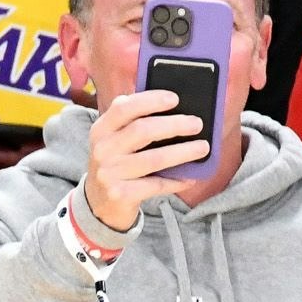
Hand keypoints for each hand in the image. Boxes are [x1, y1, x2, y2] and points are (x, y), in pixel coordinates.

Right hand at [81, 87, 205, 233]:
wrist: (98, 203)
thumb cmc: (116, 163)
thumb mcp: (115, 140)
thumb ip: (132, 120)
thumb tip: (173, 105)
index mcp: (101, 130)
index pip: (123, 108)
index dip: (150, 100)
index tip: (175, 98)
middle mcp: (102, 150)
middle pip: (142, 130)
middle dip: (174, 125)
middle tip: (197, 124)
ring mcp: (109, 173)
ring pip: (153, 159)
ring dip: (183, 152)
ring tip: (203, 147)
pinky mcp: (119, 195)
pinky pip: (155, 185)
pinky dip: (176, 181)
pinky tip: (190, 177)